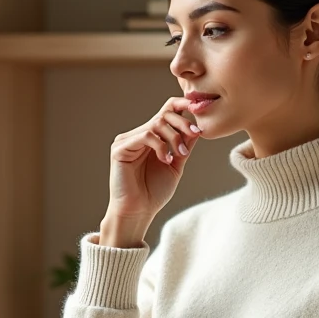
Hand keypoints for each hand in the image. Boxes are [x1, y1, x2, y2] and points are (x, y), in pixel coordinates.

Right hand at [106, 97, 201, 226]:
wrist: (138, 212)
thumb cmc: (154, 192)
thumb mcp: (176, 165)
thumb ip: (184, 146)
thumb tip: (197, 128)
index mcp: (151, 137)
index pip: (166, 112)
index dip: (182, 106)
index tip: (199, 110)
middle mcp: (138, 135)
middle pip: (163, 114)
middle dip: (183, 123)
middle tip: (194, 134)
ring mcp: (127, 141)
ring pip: (156, 124)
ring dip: (174, 137)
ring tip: (181, 154)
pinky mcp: (119, 149)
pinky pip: (145, 136)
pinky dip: (160, 146)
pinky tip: (166, 159)